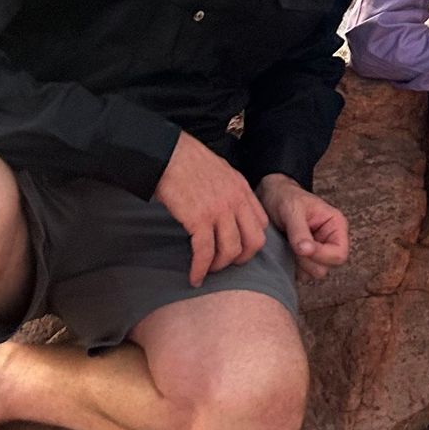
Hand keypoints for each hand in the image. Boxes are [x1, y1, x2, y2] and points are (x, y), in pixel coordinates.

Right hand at [155, 133, 270, 287]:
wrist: (167, 153)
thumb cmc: (188, 161)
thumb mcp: (220, 171)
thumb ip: (229, 190)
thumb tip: (227, 210)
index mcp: (242, 189)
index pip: (261, 223)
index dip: (252, 240)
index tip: (239, 249)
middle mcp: (235, 200)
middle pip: (254, 241)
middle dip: (241, 259)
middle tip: (226, 265)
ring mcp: (219, 210)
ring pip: (230, 250)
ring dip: (219, 266)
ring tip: (207, 271)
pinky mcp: (198, 219)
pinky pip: (205, 252)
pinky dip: (200, 268)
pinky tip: (194, 276)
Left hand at [258, 174, 349, 280]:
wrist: (271, 197)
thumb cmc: (286, 198)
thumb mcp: (292, 211)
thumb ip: (300, 231)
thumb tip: (306, 250)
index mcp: (336, 226)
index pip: (339, 254)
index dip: (320, 256)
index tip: (300, 248)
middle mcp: (330, 241)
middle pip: (326, 268)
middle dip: (306, 260)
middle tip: (291, 244)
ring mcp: (318, 252)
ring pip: (313, 274)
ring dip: (297, 264)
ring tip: (287, 245)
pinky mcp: (305, 259)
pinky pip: (301, 275)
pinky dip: (291, 268)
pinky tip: (284, 252)